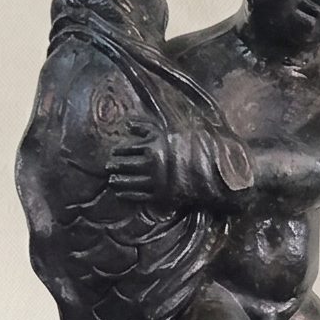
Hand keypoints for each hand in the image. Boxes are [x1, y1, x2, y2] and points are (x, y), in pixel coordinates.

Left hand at [106, 121, 253, 204]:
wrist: (210, 170)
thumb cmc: (190, 147)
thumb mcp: (168, 131)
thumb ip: (146, 126)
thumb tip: (126, 123)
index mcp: (154, 145)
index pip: (128, 148)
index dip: (118, 152)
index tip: (113, 153)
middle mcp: (152, 163)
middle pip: (126, 165)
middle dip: (115, 166)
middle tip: (108, 167)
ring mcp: (156, 180)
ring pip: (130, 181)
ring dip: (118, 181)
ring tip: (112, 180)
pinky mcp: (161, 195)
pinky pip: (139, 196)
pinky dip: (127, 195)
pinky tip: (121, 193)